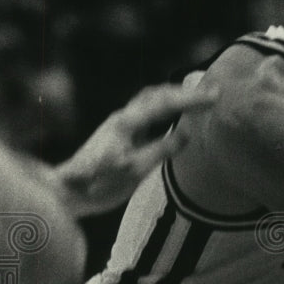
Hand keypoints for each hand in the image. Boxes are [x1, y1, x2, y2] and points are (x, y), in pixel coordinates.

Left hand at [51, 81, 217, 217]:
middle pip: (157, 94)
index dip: (191, 99)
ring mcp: (120, 124)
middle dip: (185, 91)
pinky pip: (147, 112)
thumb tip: (188, 132)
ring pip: (150, 100)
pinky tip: (174, 114)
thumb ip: (162, 149)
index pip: (165, 103)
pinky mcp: (119, 134)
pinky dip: (165, 106)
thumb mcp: (135, 171)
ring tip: (196, 98)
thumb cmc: (99, 183)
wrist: (67, 191)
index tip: (215, 97)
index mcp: (126, 122)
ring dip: (174, 96)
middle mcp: (123, 117)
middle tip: (212, 94)